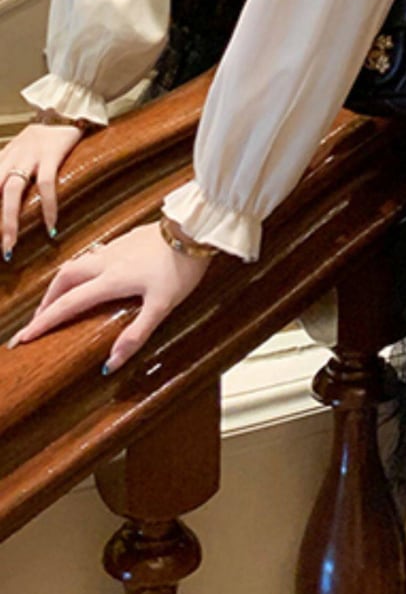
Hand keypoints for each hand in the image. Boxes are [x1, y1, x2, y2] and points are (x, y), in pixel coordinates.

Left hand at [0, 123, 85, 258]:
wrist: (66, 108)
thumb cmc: (45, 134)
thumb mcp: (19, 149)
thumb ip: (9, 168)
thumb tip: (5, 195)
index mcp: (1, 158)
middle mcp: (10, 157)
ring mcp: (29, 156)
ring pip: (11, 192)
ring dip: (8, 221)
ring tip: (10, 245)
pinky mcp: (50, 155)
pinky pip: (46, 184)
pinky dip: (47, 207)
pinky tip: (51, 226)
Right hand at [8, 222, 213, 372]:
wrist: (194, 230)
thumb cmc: (181, 268)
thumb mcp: (162, 306)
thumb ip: (136, 334)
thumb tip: (111, 363)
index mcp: (110, 280)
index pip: (67, 304)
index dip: (43, 322)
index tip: (24, 337)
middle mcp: (105, 262)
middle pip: (63, 279)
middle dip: (47, 300)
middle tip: (39, 319)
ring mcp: (115, 248)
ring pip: (76, 264)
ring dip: (62, 283)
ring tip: (59, 298)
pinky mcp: (126, 239)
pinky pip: (93, 254)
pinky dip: (82, 269)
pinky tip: (91, 273)